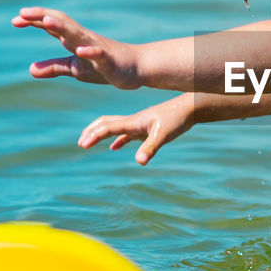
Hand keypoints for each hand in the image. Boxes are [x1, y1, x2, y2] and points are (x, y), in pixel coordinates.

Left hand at [13, 7, 140, 88]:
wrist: (135, 69)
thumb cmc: (104, 67)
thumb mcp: (74, 69)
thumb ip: (54, 67)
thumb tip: (30, 70)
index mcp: (73, 40)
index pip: (52, 27)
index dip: (34, 21)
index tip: (14, 20)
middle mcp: (83, 39)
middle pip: (62, 24)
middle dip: (43, 17)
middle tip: (23, 13)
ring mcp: (97, 48)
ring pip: (78, 35)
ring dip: (63, 28)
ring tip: (47, 22)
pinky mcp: (109, 61)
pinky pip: (99, 55)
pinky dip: (90, 52)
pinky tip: (80, 51)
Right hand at [77, 96, 194, 164]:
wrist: (189, 108)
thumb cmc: (177, 119)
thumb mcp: (163, 135)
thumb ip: (150, 148)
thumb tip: (139, 162)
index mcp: (133, 122)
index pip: (108, 128)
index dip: (94, 136)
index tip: (82, 144)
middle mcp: (133, 121)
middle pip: (105, 123)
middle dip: (92, 132)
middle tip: (81, 143)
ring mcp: (139, 124)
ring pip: (114, 127)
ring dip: (100, 133)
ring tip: (88, 142)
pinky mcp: (146, 128)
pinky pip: (127, 134)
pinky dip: (118, 140)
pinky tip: (114, 148)